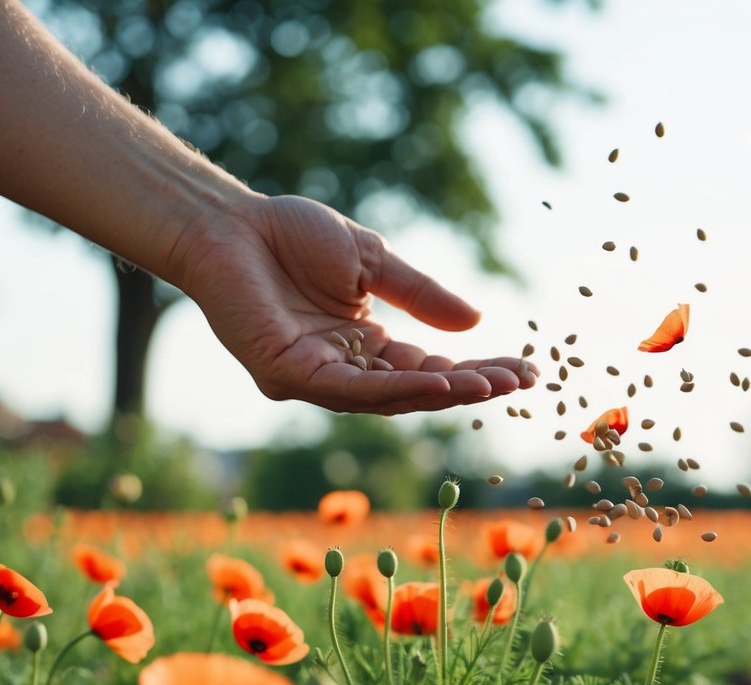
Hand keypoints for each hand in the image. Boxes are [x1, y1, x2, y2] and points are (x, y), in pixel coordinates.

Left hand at [173, 195, 536, 414]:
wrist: (227, 221)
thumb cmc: (289, 234)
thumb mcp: (372, 261)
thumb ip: (419, 294)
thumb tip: (476, 321)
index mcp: (361, 345)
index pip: (427, 369)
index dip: (473, 371)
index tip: (522, 369)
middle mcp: (340, 370)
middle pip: (415, 391)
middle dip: (469, 388)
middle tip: (519, 383)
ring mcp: (312, 378)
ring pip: (388, 398)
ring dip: (443, 393)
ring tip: (492, 384)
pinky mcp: (286, 375)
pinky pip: (351, 390)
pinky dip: (397, 390)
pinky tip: (440, 383)